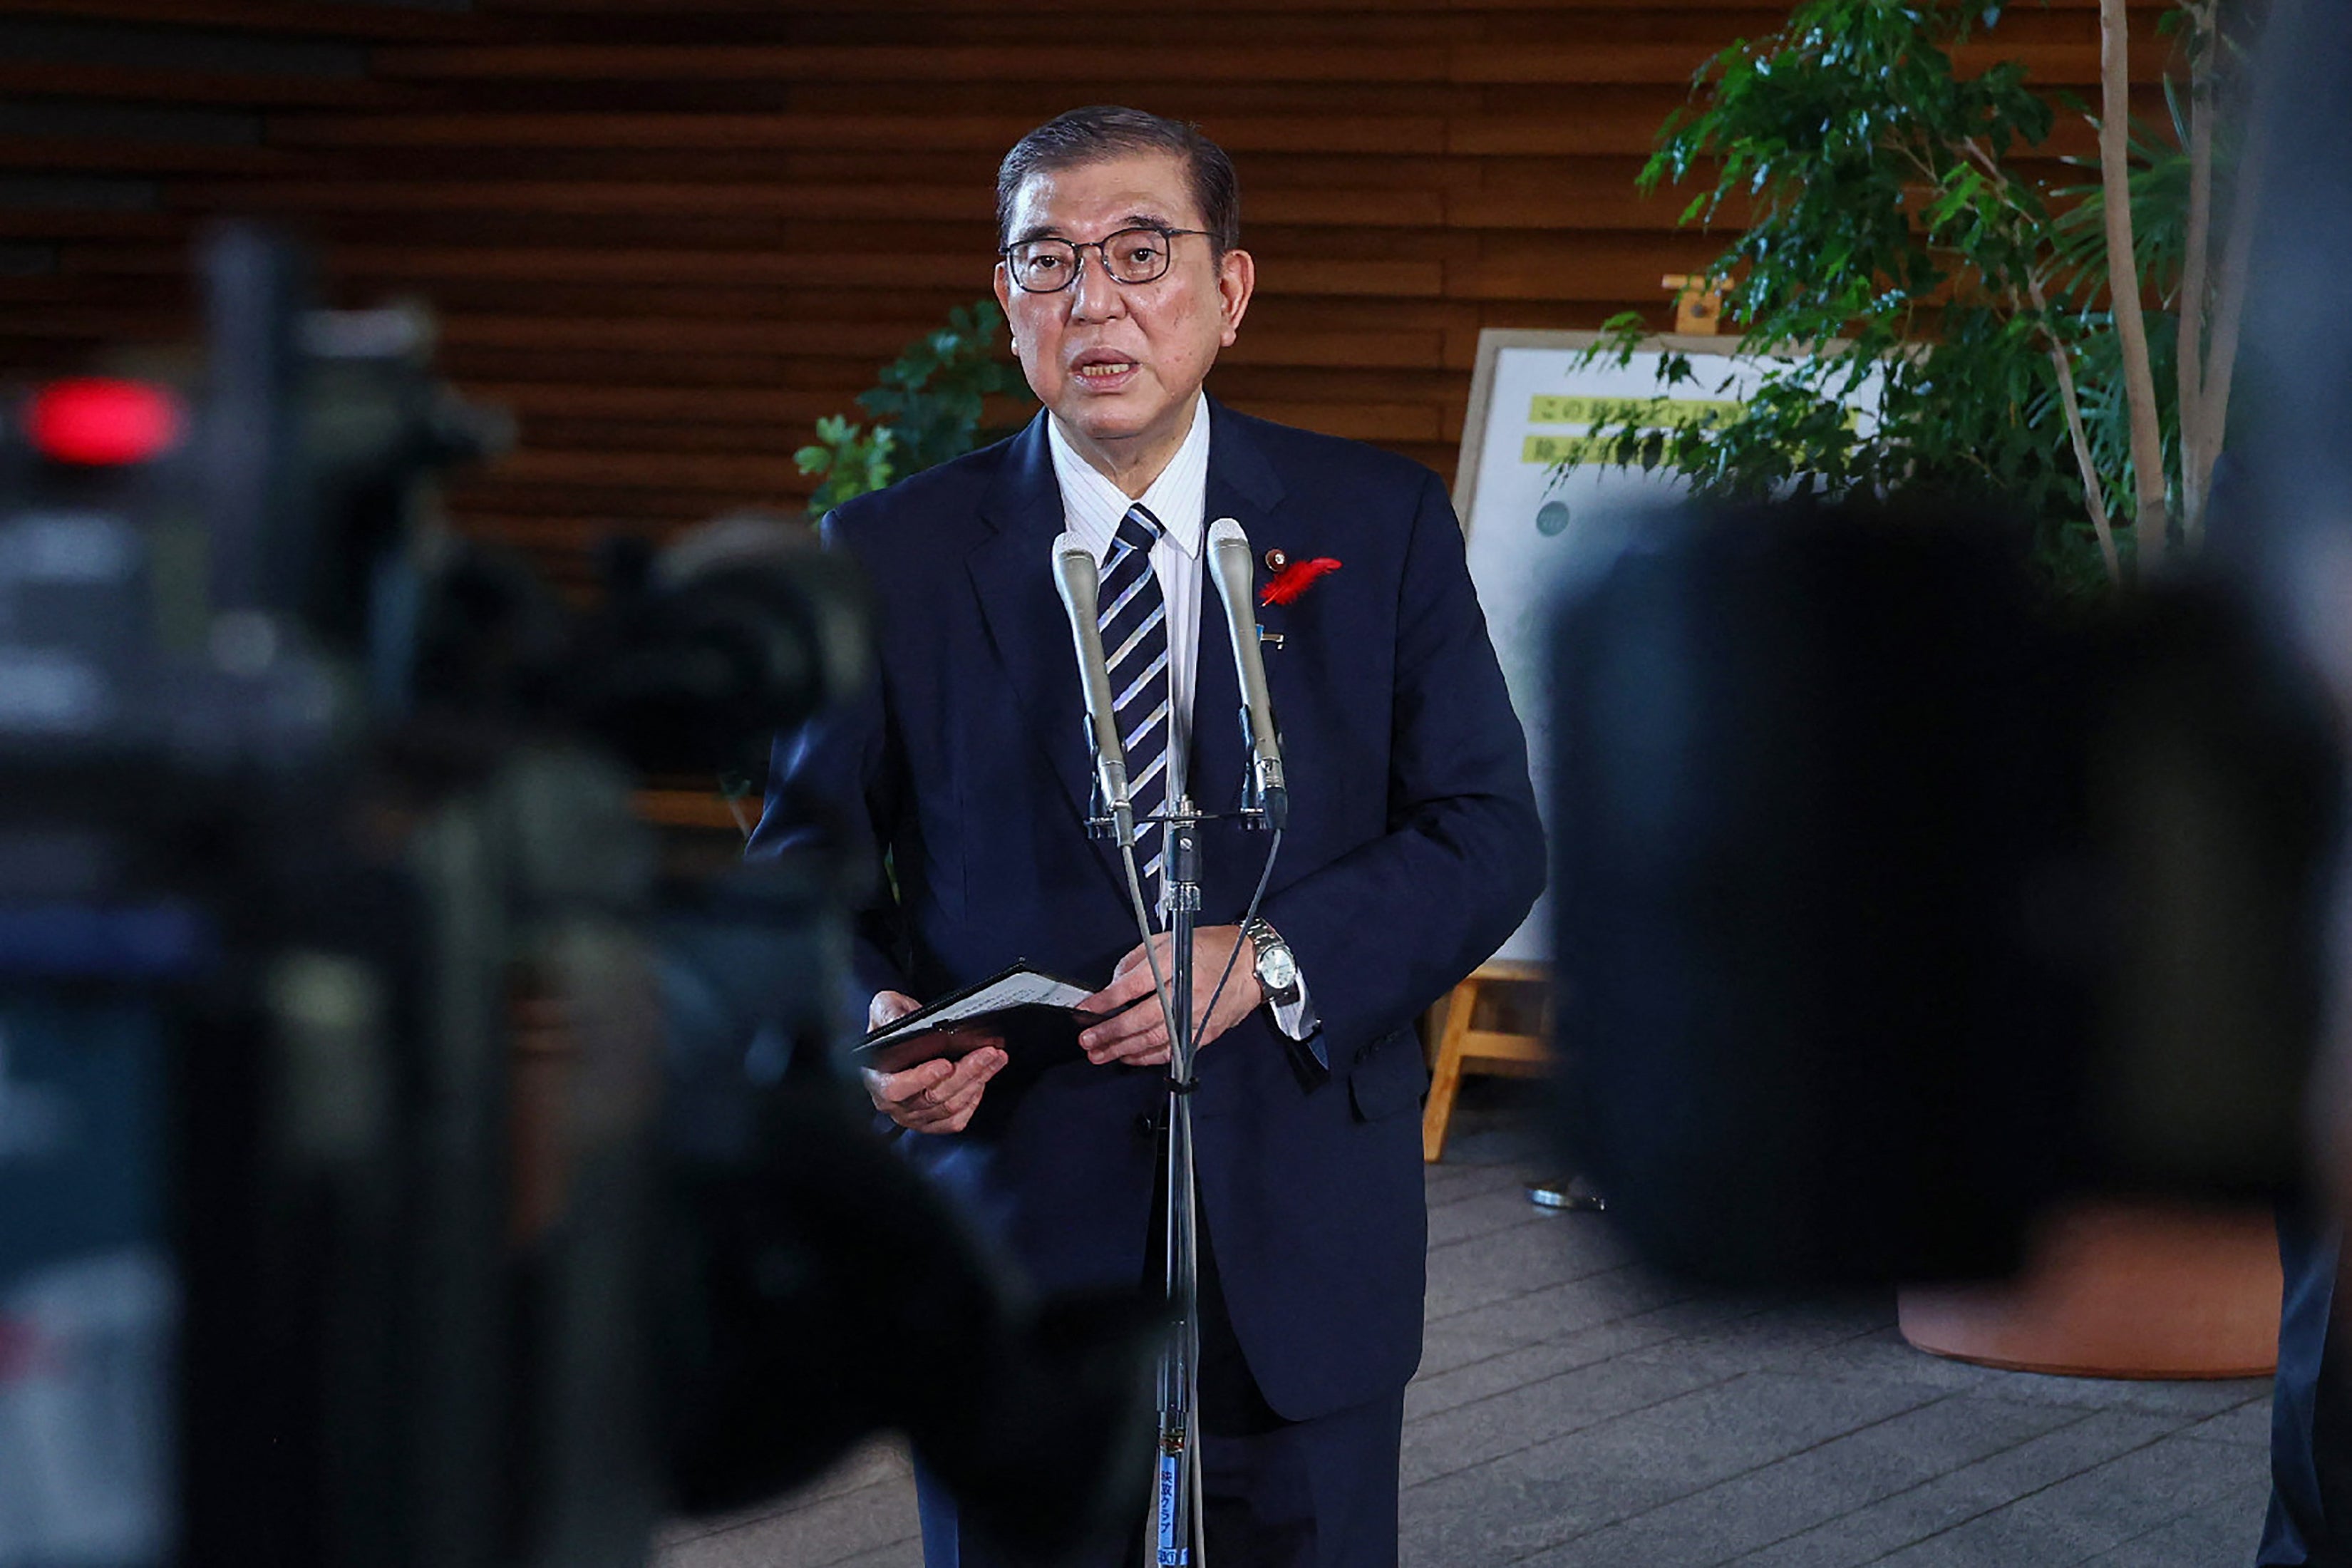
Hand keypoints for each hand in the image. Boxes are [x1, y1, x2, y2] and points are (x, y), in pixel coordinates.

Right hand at [861, 990, 1006, 1134]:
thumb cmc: (893, 1025)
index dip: (921, 1078)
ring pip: (950, 1106)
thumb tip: (899, 1021)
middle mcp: (893, 1104)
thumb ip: (888, 1011)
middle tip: (988, 1052)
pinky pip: (955, 1120)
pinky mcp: (931, 1122)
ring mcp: (913, 1116)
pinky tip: (983, 1079)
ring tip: (994, 1058)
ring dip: (977, 1081)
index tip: (946, 1064)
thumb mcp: (884, 1008)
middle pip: (933, 1096)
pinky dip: (973, 1100)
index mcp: (876, 1078)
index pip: (896, 1088)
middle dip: (966, 1072)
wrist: (904, 1037)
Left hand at [1076, 926, 1262, 1067]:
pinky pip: (1171, 1050)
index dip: (1105, 1001)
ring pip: (1153, 1040)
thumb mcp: (1171, 940)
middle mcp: (1186, 993)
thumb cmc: (1212, 948)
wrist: (1253, 965)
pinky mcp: (1204, 1034)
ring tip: (1100, 1054)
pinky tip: (1129, 1056)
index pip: (1132, 987)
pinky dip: (1147, 1057)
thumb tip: (1114, 984)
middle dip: (1110, 1032)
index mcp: (1176, 965)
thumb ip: (1138, 960)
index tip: (1085, 1010)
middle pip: (1140, 1019)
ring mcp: (1197, 1017)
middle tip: (1087, 1040)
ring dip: (1123, 1049)